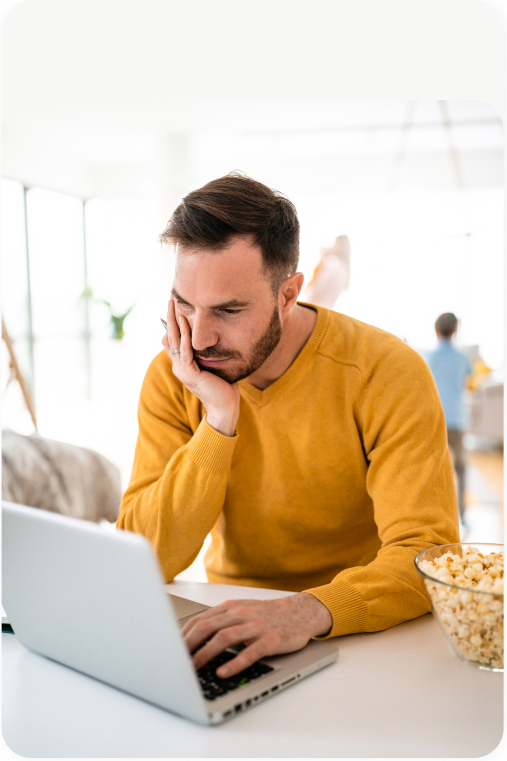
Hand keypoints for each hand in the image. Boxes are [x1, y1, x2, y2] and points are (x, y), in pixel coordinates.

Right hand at [162, 297, 239, 435]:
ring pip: (174, 340)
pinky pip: (185, 349)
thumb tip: (216, 337)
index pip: (173, 339)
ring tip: (174, 303)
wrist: (225, 408)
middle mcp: (178, 366)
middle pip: (169, 335)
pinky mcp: (189, 373)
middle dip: (170, 316)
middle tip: (171, 297)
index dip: (172, 322)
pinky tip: (184, 320)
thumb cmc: (224, 387)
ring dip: (174, 320)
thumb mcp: (215, 364)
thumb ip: (210, 352)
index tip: (175, 305)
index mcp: (182, 364)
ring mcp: (181, 370)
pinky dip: (184, 334)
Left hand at [181, 593, 332, 677]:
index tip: (171, 649)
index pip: (200, 619)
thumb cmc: (268, 615)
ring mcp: (256, 626)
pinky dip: (234, 663)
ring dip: (205, 653)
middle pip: (208, 626)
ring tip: (193, 668)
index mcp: (232, 607)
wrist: (300, 612)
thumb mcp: (243, 611)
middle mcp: (241, 613)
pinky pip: (249, 652)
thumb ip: (222, 620)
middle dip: (188, 644)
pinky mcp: (270, 639)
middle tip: (176, 661)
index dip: (183, 634)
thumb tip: (194, 638)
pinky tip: (223, 672)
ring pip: (225, 637)